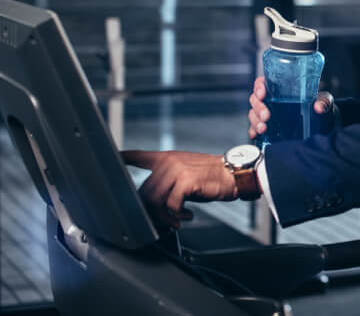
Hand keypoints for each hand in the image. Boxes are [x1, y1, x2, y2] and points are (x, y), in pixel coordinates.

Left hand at [121, 150, 237, 230]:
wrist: (234, 174)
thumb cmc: (211, 177)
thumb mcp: (186, 174)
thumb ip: (167, 183)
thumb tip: (151, 203)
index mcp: (167, 158)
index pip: (138, 155)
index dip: (122, 158)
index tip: (110, 159)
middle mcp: (169, 161)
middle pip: (145, 191)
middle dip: (152, 211)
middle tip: (164, 220)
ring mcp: (177, 169)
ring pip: (155, 200)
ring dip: (165, 216)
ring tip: (176, 219)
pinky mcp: (186, 181)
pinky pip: (171, 205)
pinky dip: (177, 215)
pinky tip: (186, 215)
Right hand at [248, 75, 334, 140]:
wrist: (323, 125)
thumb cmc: (320, 107)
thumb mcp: (324, 101)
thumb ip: (324, 101)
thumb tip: (318, 107)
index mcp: (282, 89)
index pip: (264, 82)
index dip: (259, 86)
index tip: (262, 93)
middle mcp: (273, 100)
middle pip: (256, 100)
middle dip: (258, 108)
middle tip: (266, 115)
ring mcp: (269, 114)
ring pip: (254, 114)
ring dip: (255, 121)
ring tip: (263, 128)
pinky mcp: (270, 128)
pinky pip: (255, 128)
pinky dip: (253, 131)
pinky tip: (256, 135)